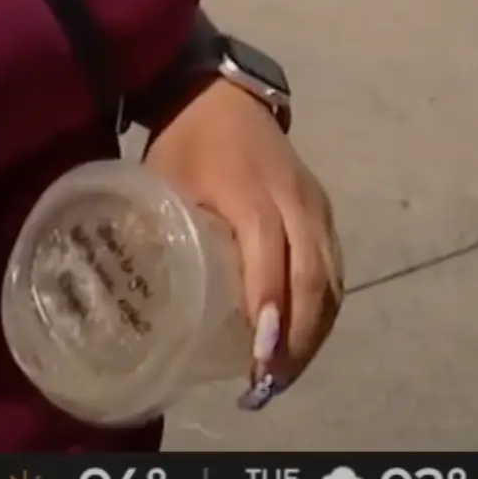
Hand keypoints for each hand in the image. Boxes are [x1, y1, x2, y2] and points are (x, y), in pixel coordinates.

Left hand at [142, 81, 340, 409]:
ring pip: (331, 280)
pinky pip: (335, 270)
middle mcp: (295, 200)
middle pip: (312, 277)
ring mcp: (317, 207)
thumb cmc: (187, 142)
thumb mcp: (165, 181)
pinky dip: (323, 312)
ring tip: (283, 377)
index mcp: (252, 190)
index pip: (270, 254)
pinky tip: (301, 343)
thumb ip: (159, 232)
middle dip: (297, 338)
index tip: (260, 355)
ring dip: (313, 334)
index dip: (269, 305)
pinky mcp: (324, 214)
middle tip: (269, 384)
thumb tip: (142, 299)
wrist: (224, 94)